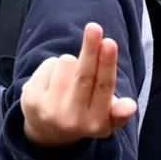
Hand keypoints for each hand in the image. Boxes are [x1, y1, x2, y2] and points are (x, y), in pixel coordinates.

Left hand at [21, 23, 136, 147]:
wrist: (46, 132)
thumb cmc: (83, 117)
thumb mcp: (104, 120)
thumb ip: (118, 113)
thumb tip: (130, 106)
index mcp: (95, 123)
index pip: (103, 89)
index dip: (106, 64)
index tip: (109, 42)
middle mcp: (71, 119)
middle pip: (83, 76)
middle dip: (90, 49)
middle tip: (94, 27)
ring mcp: (48, 109)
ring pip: (65, 63)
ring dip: (71, 62)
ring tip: (69, 76)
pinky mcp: (30, 98)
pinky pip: (48, 64)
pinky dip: (54, 65)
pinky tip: (53, 80)